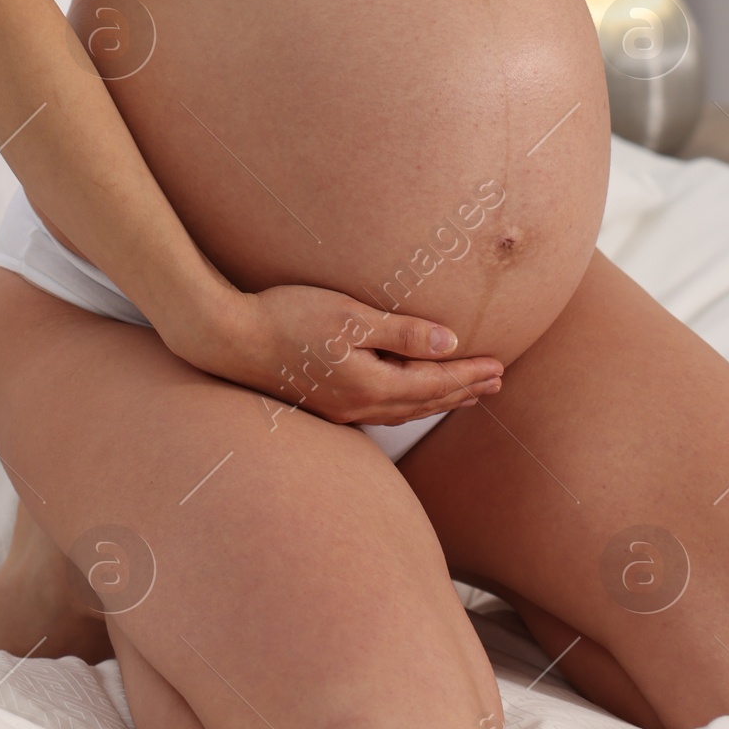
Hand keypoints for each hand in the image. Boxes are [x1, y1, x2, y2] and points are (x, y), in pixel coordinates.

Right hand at [190, 283, 502, 429]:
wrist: (228, 339)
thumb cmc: (287, 317)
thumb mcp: (349, 316)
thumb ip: (400, 332)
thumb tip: (448, 345)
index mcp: (370, 384)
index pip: (434, 382)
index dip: (469, 375)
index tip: (500, 367)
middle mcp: (358, 405)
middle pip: (424, 401)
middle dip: (462, 392)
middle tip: (495, 384)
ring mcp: (340, 409)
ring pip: (403, 410)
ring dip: (437, 401)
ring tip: (464, 394)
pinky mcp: (324, 404)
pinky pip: (380, 411)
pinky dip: (407, 405)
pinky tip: (405, 400)